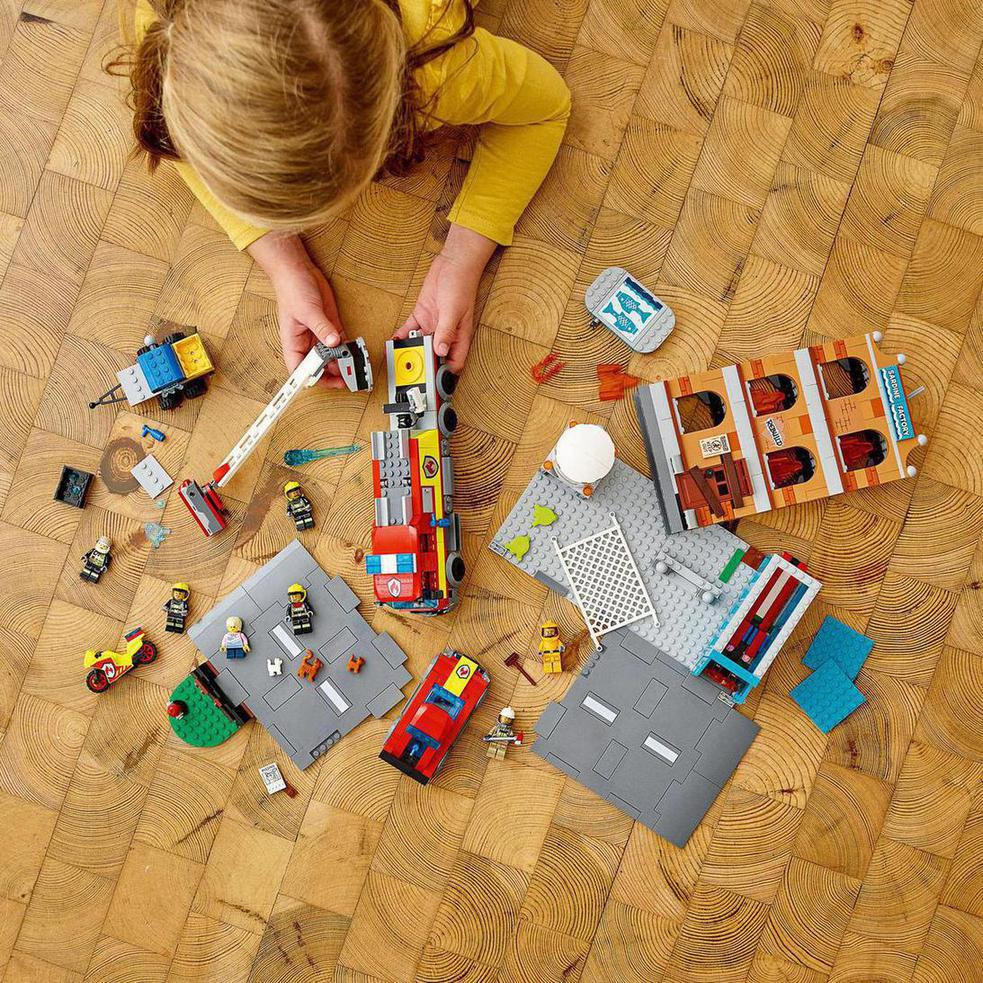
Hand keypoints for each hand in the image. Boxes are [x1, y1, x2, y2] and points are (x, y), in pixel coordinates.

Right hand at [248, 233, 347, 387]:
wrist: (298, 270)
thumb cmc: (292, 289)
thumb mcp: (307, 310)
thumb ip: (322, 328)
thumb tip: (334, 342)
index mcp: (293, 343)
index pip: (299, 369)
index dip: (310, 379)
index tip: (324, 383)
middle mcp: (306, 343)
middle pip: (318, 367)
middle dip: (331, 374)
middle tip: (347, 378)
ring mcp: (319, 336)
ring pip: (331, 358)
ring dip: (342, 363)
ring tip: (354, 368)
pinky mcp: (330, 327)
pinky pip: (340, 344)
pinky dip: (348, 350)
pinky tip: (356, 354)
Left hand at [395, 224, 495, 371]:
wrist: (453, 263)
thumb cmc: (461, 285)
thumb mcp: (453, 311)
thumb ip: (446, 332)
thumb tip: (440, 351)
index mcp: (459, 336)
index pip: (454, 362)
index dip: (445, 375)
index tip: (434, 383)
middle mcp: (446, 334)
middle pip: (435, 356)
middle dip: (424, 364)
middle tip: (412, 371)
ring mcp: (433, 325)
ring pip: (421, 344)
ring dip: (411, 351)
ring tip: (400, 358)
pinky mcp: (422, 315)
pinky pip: (410, 330)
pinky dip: (402, 336)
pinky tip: (395, 341)